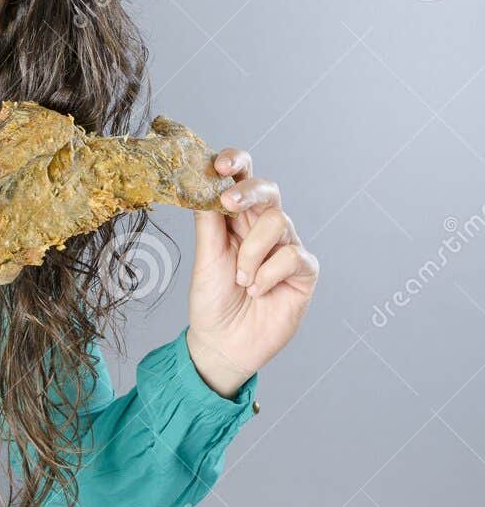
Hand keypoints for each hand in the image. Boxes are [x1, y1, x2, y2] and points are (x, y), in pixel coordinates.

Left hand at [186, 147, 320, 397]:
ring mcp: (286, 248)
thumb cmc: (212, 299)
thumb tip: (203, 183)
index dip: (236, 163)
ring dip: (252, 251)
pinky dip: (269, 274)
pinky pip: (293, 256)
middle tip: (228, 200)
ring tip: (241, 279)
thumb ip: (208, 221)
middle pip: (268, 190)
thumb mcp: (204, 257)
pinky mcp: (303, 272)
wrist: (223, 343)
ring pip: (278, 222)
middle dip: (249, 190)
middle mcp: (262, 228)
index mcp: (235, 218)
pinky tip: (257, 291)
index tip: (219, 164)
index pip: (241, 178)